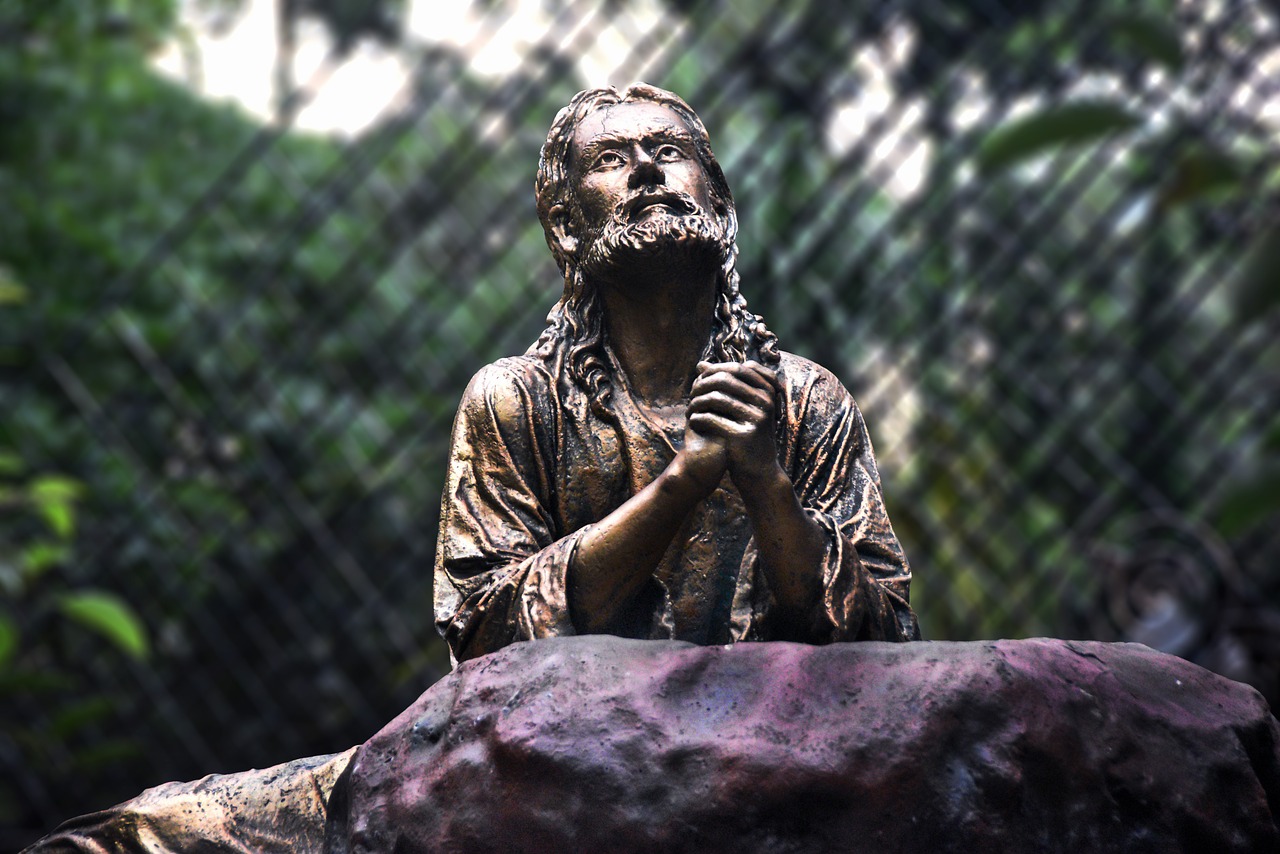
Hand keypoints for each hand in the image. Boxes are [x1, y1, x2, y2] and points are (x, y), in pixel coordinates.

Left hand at [687, 360, 780, 486]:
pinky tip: (692, 421)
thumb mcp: (742, 408)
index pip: (740, 368)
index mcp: (769, 392)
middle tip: (692, 392)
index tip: (702, 377)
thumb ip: (725, 385)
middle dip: (704, 383)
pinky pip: (711, 419)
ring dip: (698, 401)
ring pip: (716, 398)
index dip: (717, 369)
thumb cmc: (747, 434)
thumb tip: (700, 363)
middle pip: (727, 379)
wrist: (760, 471)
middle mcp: (766, 402)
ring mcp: (756, 419)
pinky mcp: (743, 436)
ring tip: (690, 408)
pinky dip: (698, 418)